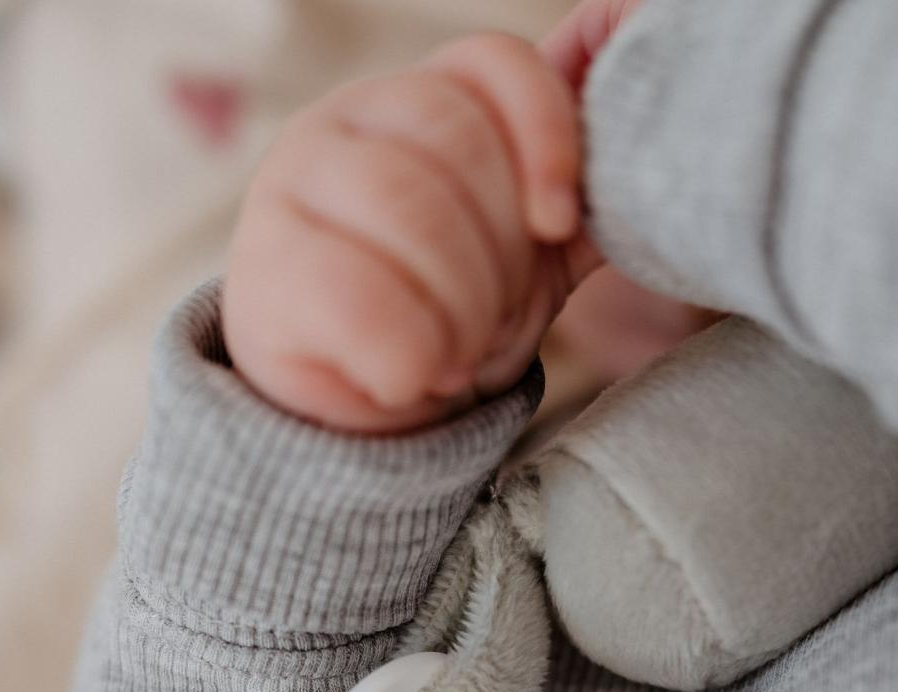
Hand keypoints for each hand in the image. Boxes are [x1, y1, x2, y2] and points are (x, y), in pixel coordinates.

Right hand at [224, 33, 598, 433]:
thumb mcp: (515, 258)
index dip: (545, 136)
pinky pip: (361, 298)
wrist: (347, 421)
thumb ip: (560, 200)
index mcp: (411, 101)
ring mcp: (288, 189)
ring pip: (409, 208)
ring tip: (455, 355)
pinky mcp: (260, 274)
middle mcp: (340, 122)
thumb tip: (636, 159)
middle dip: (498, 254)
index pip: (492, 64)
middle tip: (493, 323)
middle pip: (455, 141)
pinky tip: (408, 378)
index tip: (557, 224)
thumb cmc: (439, 326)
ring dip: (457, 308)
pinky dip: (408, 357)